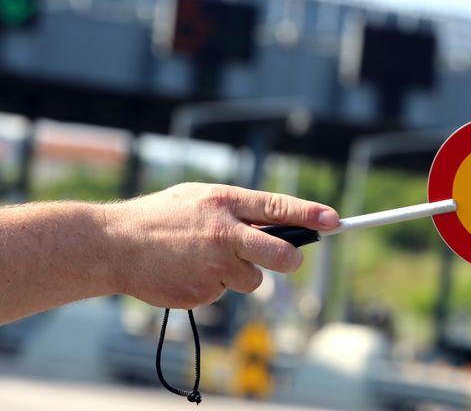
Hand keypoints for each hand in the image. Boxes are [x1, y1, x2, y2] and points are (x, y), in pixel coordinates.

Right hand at [103, 183, 338, 309]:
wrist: (114, 246)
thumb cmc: (160, 217)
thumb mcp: (199, 197)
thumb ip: (237, 209)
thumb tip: (278, 222)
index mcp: (225, 202)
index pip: (279, 207)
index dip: (310, 214)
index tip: (335, 221)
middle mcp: (224, 234)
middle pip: (282, 255)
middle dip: (291, 260)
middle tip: (288, 260)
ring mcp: (214, 266)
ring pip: (253, 280)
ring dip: (240, 274)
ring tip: (206, 260)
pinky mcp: (203, 293)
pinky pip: (225, 292)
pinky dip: (214, 285)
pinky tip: (189, 272)